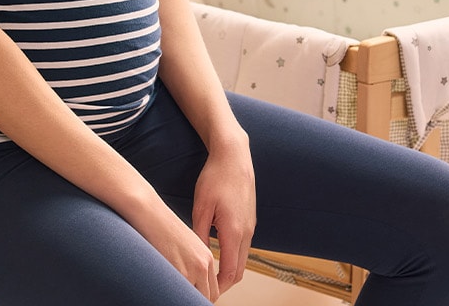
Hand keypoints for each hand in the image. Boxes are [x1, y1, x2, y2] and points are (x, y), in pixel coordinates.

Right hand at [125, 190, 219, 301]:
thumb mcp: (184, 246)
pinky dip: (175, 296)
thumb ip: (191, 264)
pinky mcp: (180, 272)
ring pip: (196, 298)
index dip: (202, 298)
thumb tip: (188, 283)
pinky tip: (166, 291)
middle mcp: (204, 264)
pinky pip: (182, 295)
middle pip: (209, 296)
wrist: (151, 215)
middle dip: (196, 300)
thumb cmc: (161, 229)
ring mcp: (193, 269)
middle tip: (182, 299)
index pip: (213, 290)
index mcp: (207, 258)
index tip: (192, 299)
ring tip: (173, 294)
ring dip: (186, 299)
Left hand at [192, 130, 256, 294]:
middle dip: (224, 283)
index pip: (230, 272)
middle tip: (206, 288)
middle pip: (239, 270)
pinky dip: (233, 256)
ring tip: (210, 274)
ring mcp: (251, 226)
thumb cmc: (215, 178)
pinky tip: (218, 253)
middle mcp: (247, 232)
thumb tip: (197, 258)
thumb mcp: (200, 207)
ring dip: (229, 269)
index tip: (205, 293)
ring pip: (242, 259)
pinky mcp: (250, 219)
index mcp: (234, 232)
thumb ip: (199, 235)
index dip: (218, 287)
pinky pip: (244, 246)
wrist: (234, 155)